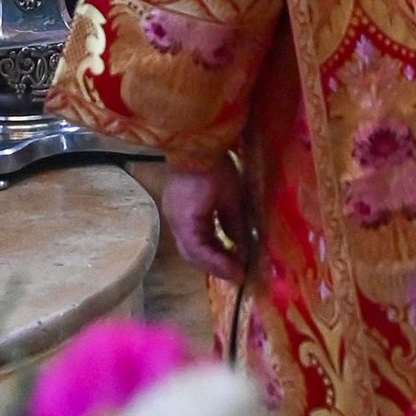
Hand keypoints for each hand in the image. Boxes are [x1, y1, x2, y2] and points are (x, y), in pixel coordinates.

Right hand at [163, 159, 251, 273]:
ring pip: (188, 246)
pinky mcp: (176, 208)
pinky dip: (204, 243)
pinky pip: (188, 234)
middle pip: (191, 254)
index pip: (201, 254)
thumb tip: (243, 248)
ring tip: (230, 260)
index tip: (240, 274)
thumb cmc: (215, 167)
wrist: (194, 140)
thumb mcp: (231, 198)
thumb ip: (235, 225)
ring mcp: (173, 215)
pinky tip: (219, 243)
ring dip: (209, 256)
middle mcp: (175, 222)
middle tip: (236, 272)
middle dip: (214, 266)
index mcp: (186, 221)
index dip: (220, 267)